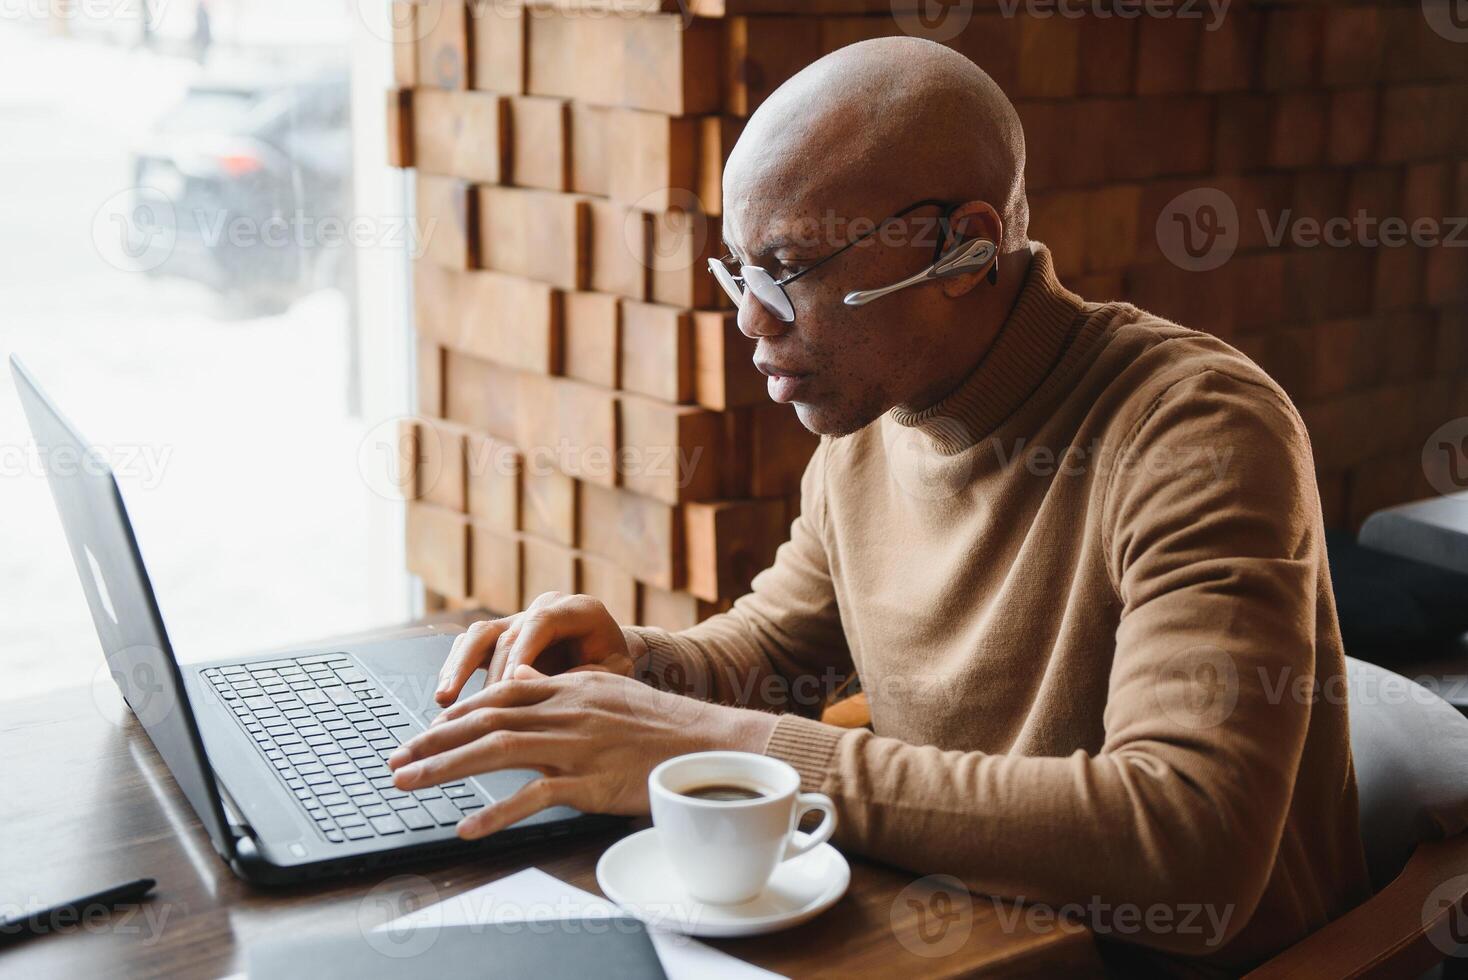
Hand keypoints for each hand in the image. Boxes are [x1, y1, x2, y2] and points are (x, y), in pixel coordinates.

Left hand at [390, 665, 778, 838]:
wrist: (707, 744)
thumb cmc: (658, 724)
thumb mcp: (605, 692)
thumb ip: (559, 688)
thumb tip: (520, 681)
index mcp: (566, 689)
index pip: (495, 696)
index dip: (453, 715)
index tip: (420, 733)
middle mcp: (564, 710)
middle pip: (483, 720)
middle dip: (432, 741)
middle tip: (394, 760)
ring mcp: (575, 745)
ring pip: (495, 750)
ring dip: (444, 768)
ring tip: (408, 784)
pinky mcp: (589, 781)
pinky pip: (534, 796)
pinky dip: (497, 813)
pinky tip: (468, 828)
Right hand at [435, 592, 644, 706]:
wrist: (611, 657)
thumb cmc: (615, 666)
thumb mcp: (615, 672)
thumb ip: (585, 676)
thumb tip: (538, 685)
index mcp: (579, 610)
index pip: (542, 622)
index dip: (522, 652)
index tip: (508, 684)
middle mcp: (545, 608)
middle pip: (505, 632)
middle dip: (488, 671)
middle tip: (477, 706)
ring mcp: (520, 621)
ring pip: (479, 635)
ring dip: (458, 667)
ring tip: (445, 698)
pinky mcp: (501, 638)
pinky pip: (471, 647)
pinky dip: (455, 669)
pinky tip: (446, 697)